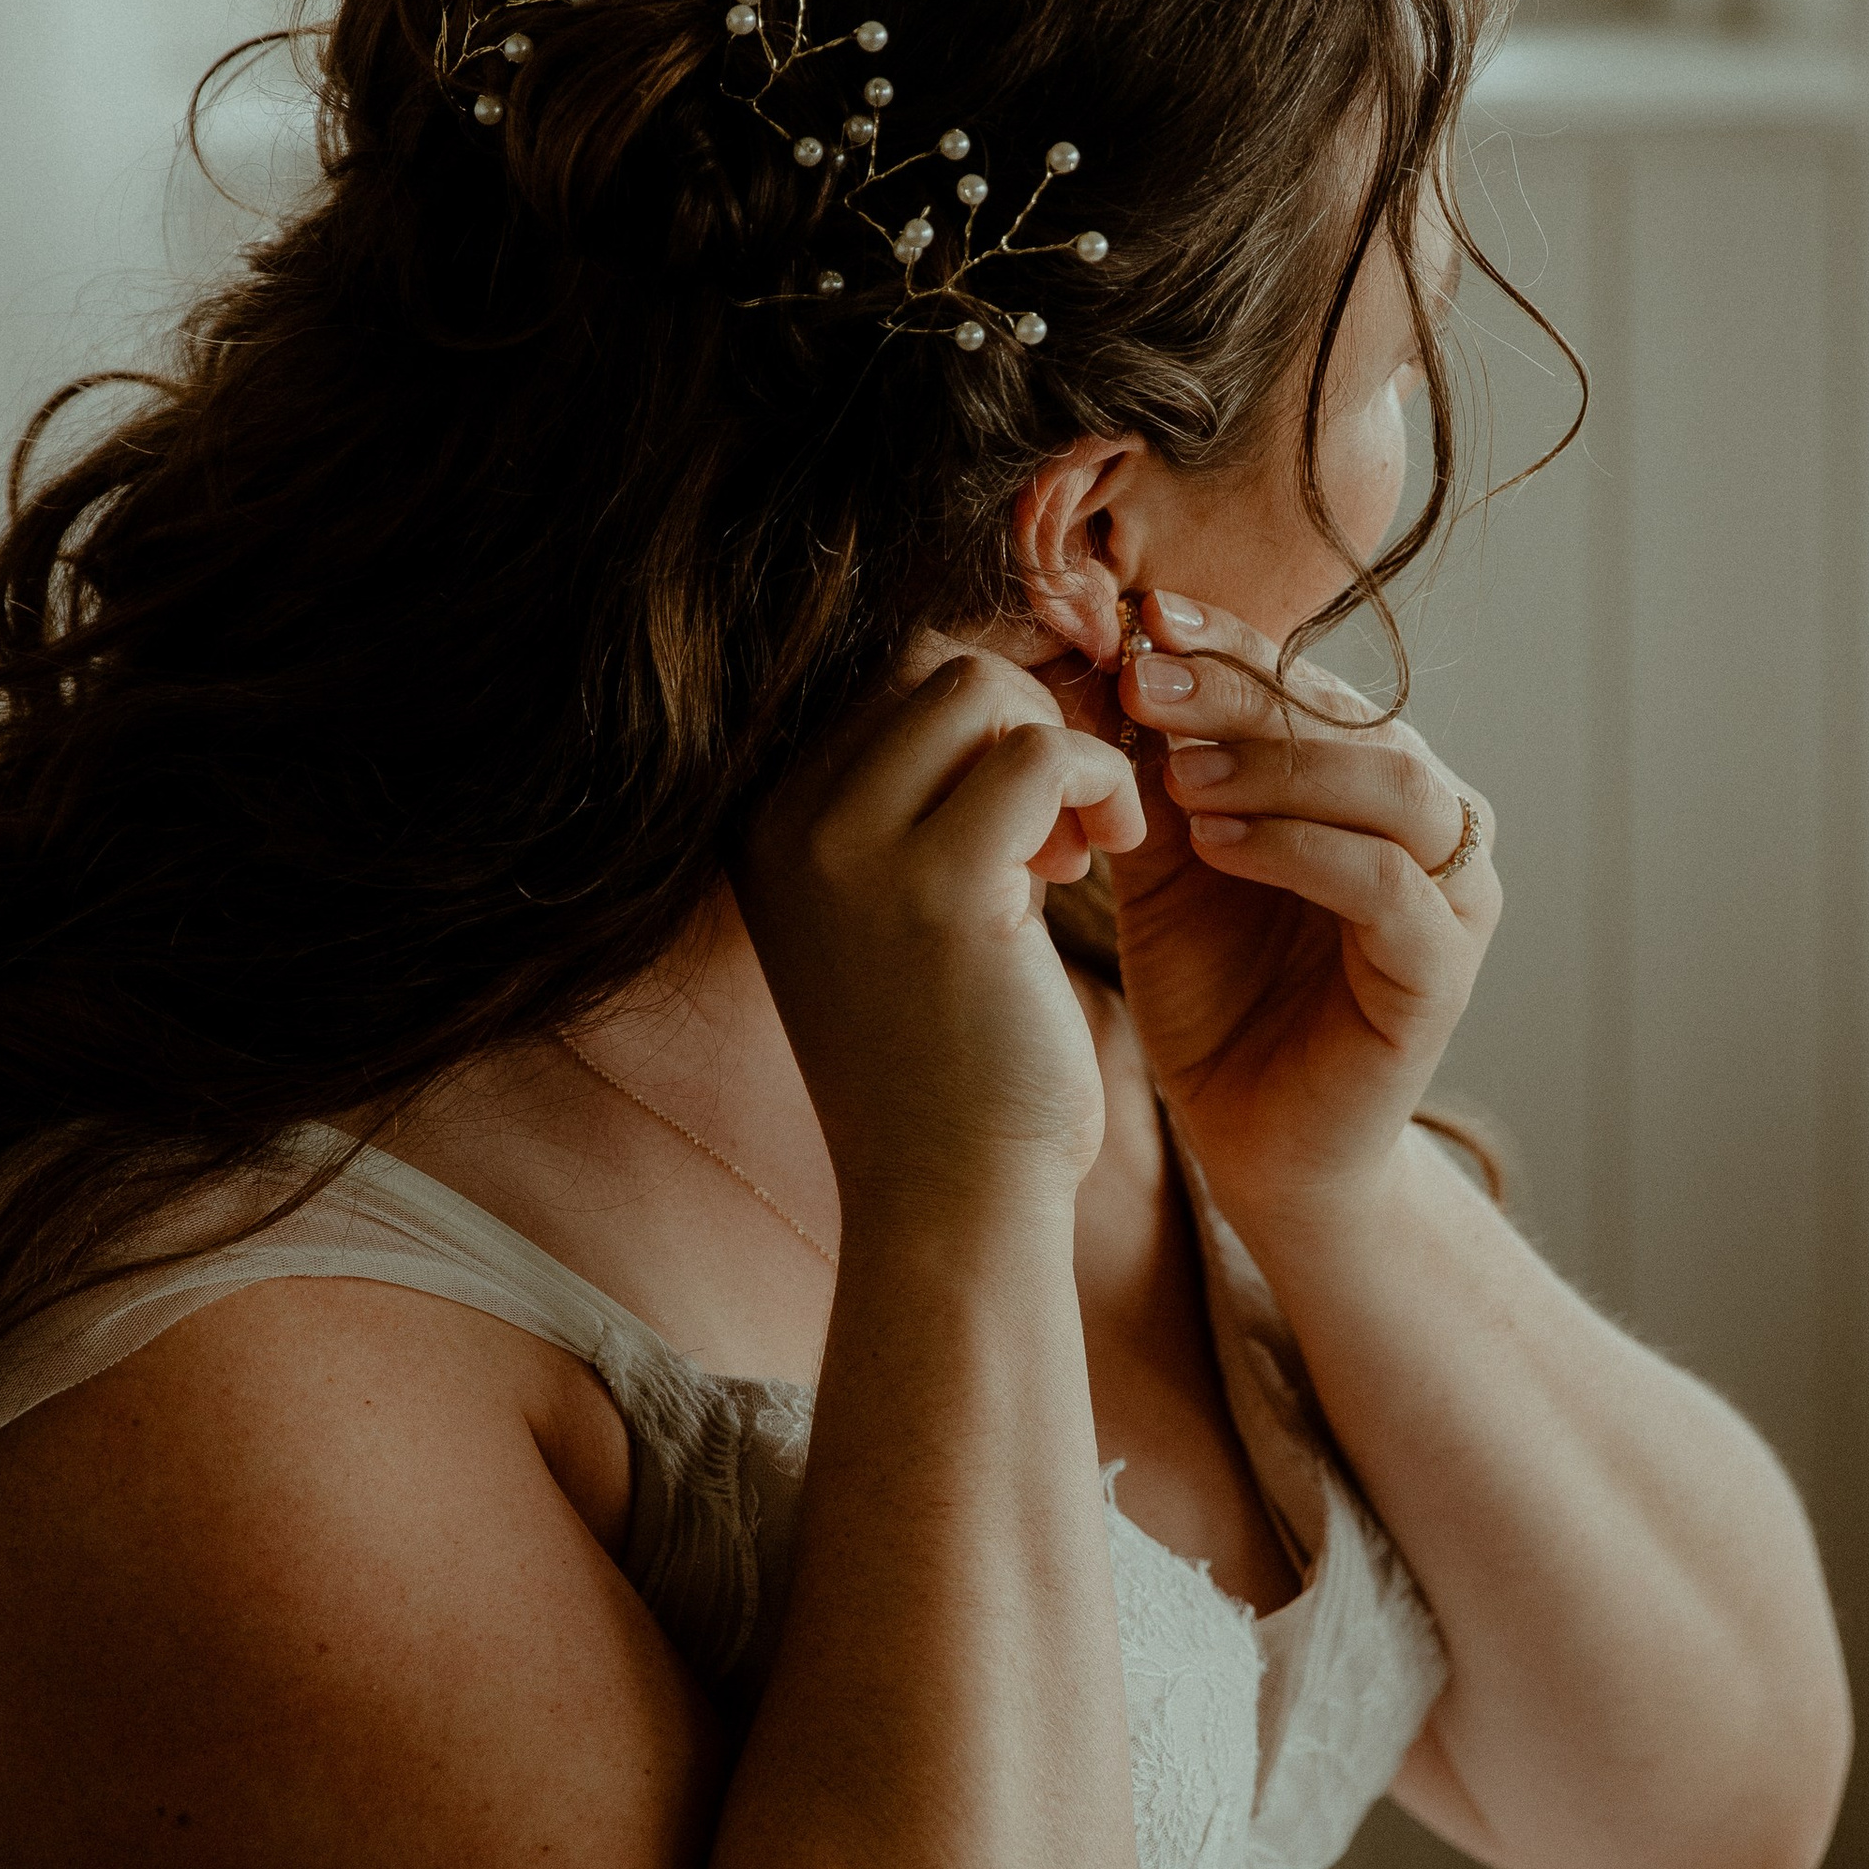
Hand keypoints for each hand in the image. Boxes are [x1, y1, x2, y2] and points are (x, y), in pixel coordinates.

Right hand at [739, 651, 1145, 1211]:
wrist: (948, 1204)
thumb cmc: (942, 1068)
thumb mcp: (888, 916)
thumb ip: (905, 805)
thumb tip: (990, 681)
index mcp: (759, 824)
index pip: (876, 678)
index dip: (977, 719)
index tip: (1026, 813)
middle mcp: (782, 822)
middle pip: (924, 664)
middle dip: (1018, 721)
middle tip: (1061, 829)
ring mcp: (849, 849)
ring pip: (979, 688)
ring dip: (1059, 747)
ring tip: (1080, 847)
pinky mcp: (939, 885)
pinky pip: (1043, 753)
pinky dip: (1100, 782)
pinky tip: (1109, 857)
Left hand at [1107, 593, 1497, 1215]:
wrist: (1253, 1141)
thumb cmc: (1215, 995)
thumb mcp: (1167, 864)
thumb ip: (1152, 771)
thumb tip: (1099, 658)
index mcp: (1369, 780)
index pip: (1308, 681)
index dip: (1232, 641)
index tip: (1143, 615)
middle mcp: (1429, 823)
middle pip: (1353, 720)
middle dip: (1245, 691)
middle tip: (1148, 679)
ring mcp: (1450, 897)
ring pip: (1391, 788)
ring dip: (1279, 765)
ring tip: (1178, 770)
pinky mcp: (1441, 973)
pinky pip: (1389, 888)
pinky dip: (1303, 851)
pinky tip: (1216, 844)